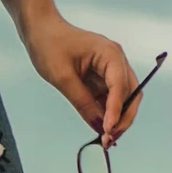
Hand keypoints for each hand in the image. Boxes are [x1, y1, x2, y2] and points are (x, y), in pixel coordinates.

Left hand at [21, 16, 140, 148]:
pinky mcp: (101, 78)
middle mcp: (116, 61)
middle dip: (123, 118)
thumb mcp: (63, 78)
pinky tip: (101, 130)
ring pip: (123, 99)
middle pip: (131, 94)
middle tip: (109, 140)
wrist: (41, 32)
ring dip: (116, 120)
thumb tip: (98, 127)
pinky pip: (109, 99)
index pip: (120, 86)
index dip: (116, 110)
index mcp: (110, 54)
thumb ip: (82, 102)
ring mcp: (110, 70)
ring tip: (105, 140)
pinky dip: (107, 115)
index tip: (108, 130)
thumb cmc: (50, 47)